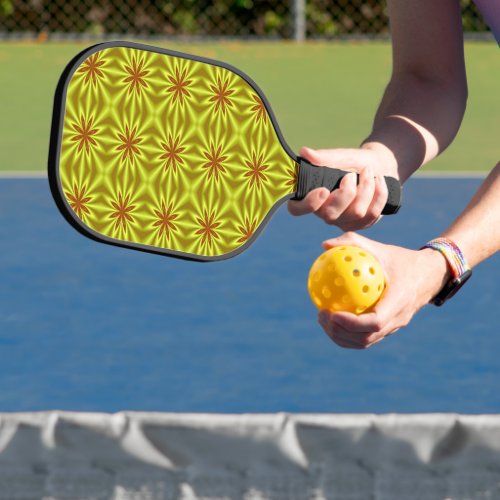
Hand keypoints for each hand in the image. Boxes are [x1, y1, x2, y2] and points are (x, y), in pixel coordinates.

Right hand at [288, 145, 397, 230]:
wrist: (379, 167)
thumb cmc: (354, 162)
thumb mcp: (341, 156)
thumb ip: (324, 157)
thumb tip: (304, 152)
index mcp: (311, 196)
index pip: (297, 209)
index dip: (308, 204)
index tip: (323, 190)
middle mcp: (324, 212)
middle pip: (330, 215)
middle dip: (346, 193)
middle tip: (351, 175)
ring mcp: (343, 221)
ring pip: (356, 213)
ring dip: (366, 188)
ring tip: (368, 172)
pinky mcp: (361, 224)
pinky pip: (372, 214)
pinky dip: (379, 193)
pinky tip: (379, 181)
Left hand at [316, 232, 450, 348]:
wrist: (429, 275)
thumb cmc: (401, 259)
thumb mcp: (380, 248)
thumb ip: (353, 243)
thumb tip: (324, 245)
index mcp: (399, 301)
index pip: (375, 322)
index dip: (352, 323)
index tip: (332, 313)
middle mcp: (398, 319)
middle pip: (366, 338)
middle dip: (340, 332)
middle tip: (321, 315)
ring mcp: (394, 327)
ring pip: (365, 342)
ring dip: (341, 336)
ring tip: (322, 319)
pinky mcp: (389, 329)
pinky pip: (366, 337)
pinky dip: (347, 334)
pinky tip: (331, 319)